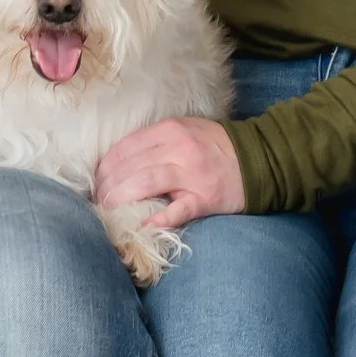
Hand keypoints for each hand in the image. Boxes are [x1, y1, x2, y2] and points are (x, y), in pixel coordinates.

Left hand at [94, 116, 244, 229]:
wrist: (259, 158)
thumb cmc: (216, 146)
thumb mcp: (185, 131)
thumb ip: (156, 141)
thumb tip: (119, 161)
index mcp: (171, 130)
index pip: (126, 147)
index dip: (106, 166)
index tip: (96, 181)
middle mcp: (179, 149)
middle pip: (131, 166)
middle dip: (108, 186)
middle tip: (97, 201)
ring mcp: (193, 174)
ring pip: (146, 183)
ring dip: (122, 199)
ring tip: (108, 211)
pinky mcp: (205, 198)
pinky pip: (177, 210)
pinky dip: (157, 219)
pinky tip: (141, 226)